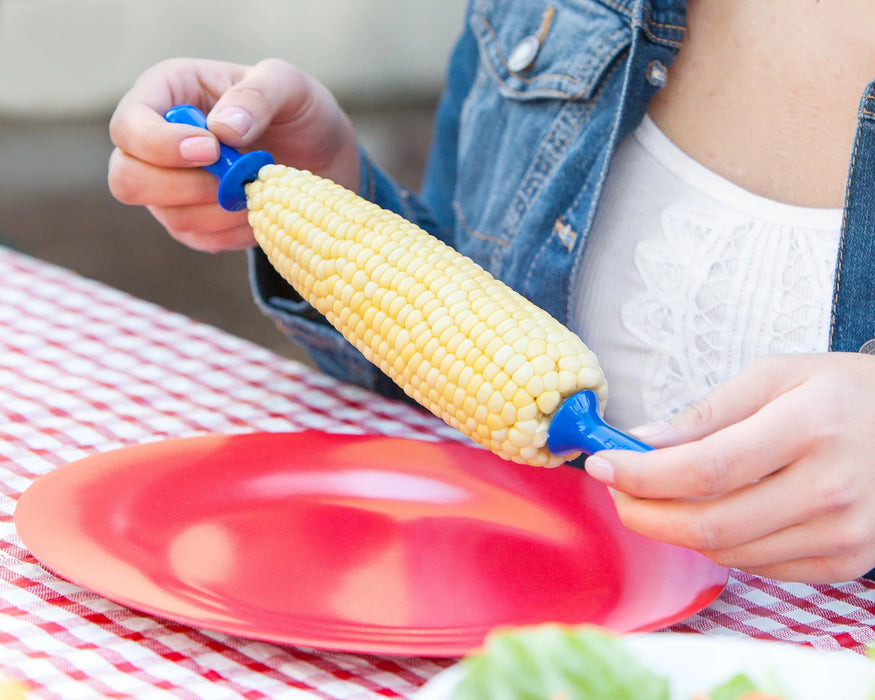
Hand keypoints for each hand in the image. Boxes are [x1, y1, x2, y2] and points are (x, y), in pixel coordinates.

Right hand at [108, 57, 359, 251]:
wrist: (322, 159)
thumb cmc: (299, 113)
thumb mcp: (290, 87)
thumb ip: (257, 96)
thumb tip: (222, 129)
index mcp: (167, 93)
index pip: (129, 126)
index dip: (159, 144)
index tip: (211, 150)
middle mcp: (155, 142)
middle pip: (128, 179)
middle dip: (184, 186)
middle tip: (234, 178)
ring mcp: (168, 186)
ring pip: (168, 215)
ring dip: (221, 209)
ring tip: (257, 187)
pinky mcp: (191, 222)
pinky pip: (198, 238)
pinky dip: (233, 229)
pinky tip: (258, 207)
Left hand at [583, 352, 874, 583]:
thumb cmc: (842, 393)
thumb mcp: (775, 376)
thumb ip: (705, 413)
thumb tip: (639, 442)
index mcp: (809, 427)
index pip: (705, 467)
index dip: (642, 474)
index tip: (601, 466)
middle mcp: (830, 488)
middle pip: (709, 524)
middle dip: (645, 514)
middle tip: (616, 493)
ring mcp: (842, 534)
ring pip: (727, 553)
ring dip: (676, 531)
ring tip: (656, 499)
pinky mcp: (846, 561)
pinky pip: (757, 567)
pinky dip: (720, 545)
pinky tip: (712, 514)